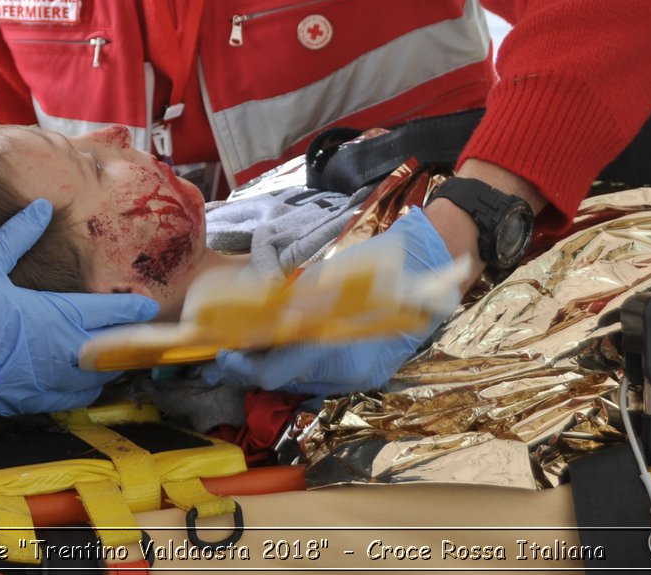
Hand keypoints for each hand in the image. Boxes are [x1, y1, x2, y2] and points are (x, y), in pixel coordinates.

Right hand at [0, 199, 158, 415]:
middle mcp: (68, 350)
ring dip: (110, 364)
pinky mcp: (41, 400)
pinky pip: (78, 397)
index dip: (136, 306)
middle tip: (140, 329)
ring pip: (100, 376)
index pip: (113, 312)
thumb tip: (40, 208)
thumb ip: (16, 236)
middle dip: (130, 336)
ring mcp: (57, 379)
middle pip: (116, 346)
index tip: (149, 303)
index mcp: (60, 315)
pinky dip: (87, 387)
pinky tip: (84, 380)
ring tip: (114, 353)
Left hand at [202, 207, 457, 394]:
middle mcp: (350, 372)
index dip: (245, 366)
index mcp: (340, 349)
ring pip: (300, 384)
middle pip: (285, 382)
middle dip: (252, 370)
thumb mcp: (329, 280)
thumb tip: (251, 317)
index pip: (278, 371)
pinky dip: (295, 368)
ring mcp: (359, 377)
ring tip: (244, 354)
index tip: (221, 354)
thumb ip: (292, 304)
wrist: (428, 273)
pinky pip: (319, 379)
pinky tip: (278, 354)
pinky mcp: (363, 375)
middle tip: (224, 356)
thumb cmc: (378, 267)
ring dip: (270, 371)